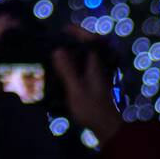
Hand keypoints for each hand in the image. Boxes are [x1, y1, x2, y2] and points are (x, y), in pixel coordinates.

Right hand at [50, 28, 122, 143]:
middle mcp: (98, 66)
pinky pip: (81, 69)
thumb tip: (57, 49)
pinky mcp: (92, 85)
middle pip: (86, 46)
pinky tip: (59, 74)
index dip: (77, 31)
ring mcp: (96, 75)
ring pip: (82, 58)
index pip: (91, 38)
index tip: (62, 29)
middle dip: (70, 42)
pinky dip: (71, 67)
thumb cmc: (93, 108)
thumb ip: (67, 69)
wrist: (108, 129)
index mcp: (96, 63)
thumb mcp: (76, 89)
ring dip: (69, 55)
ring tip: (51, 56)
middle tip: (52, 43)